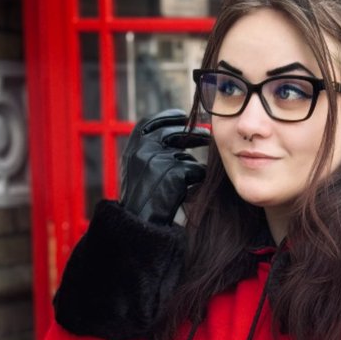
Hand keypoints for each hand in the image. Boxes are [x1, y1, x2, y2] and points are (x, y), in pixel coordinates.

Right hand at [120, 109, 208, 225]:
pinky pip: (196, 170)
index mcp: (133, 147)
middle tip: (207, 136)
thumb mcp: (135, 169)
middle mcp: (144, 150)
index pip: (152, 122)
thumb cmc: (140, 199)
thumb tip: (173, 132)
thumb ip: (148, 151)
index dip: (169, 117)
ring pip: (187, 156)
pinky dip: (197, 179)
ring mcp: (159, 161)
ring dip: (191, 167)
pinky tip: (190, 190)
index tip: (183, 116)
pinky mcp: (175, 174)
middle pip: (174, 133)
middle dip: (193, 133)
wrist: (139, 223)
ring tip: (189, 181)